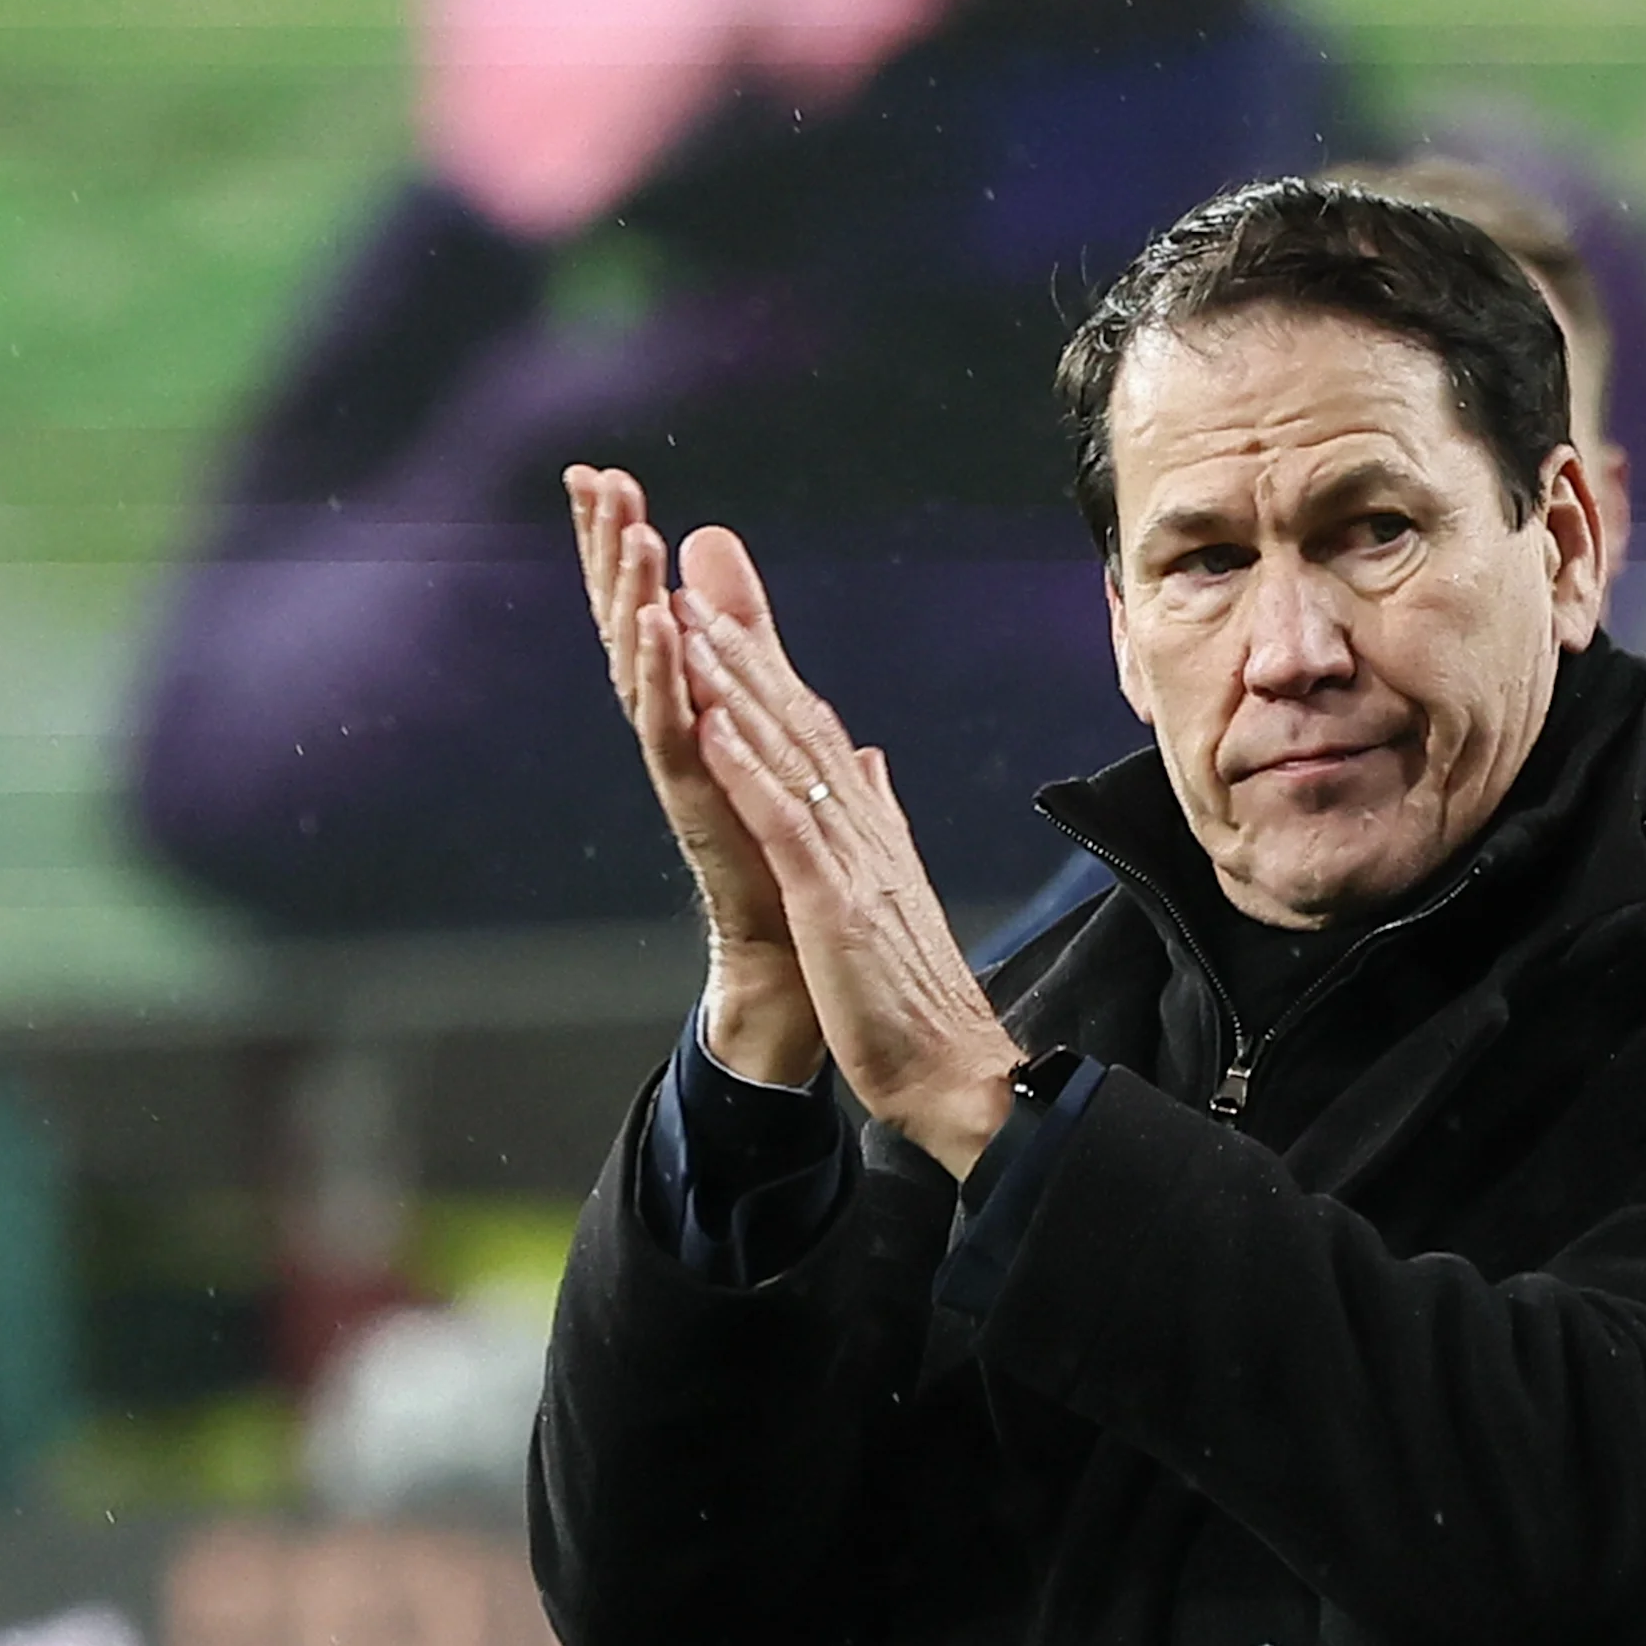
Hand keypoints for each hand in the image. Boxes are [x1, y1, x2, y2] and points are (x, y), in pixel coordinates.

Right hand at [563, 467, 819, 1085]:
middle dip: (609, 551)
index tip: (600, 475)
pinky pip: (673, 737)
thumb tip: (736, 589)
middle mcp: (671, 735)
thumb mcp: (766, 725)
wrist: (793, 966)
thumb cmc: (778, 850)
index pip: (642, 611)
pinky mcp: (700, 813)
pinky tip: (662, 625)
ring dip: (632, 599)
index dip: (617, 546)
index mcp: (688, 711)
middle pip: (625, 627)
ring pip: (641, 673)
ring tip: (630, 529)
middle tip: (594, 479)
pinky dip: (666, 679)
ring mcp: (680, 774)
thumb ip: (748, 649)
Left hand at [671, 549, 1024, 1178]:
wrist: (957, 1077)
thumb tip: (864, 762)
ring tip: (689, 616)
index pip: (808, 729)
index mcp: (866, 830)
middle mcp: (861, 830)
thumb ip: (874, 819)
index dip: (761, 662)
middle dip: (741, 642)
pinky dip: (748, 770)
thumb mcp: (886, 892)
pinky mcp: (837, 905)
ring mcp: (851, 863)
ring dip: (736, 682)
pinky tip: (713, 724)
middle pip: (793, 719)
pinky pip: (786, 826)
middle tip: (692, 568)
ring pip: (785, 754)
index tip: (717, 601)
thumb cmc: (915, 1000)